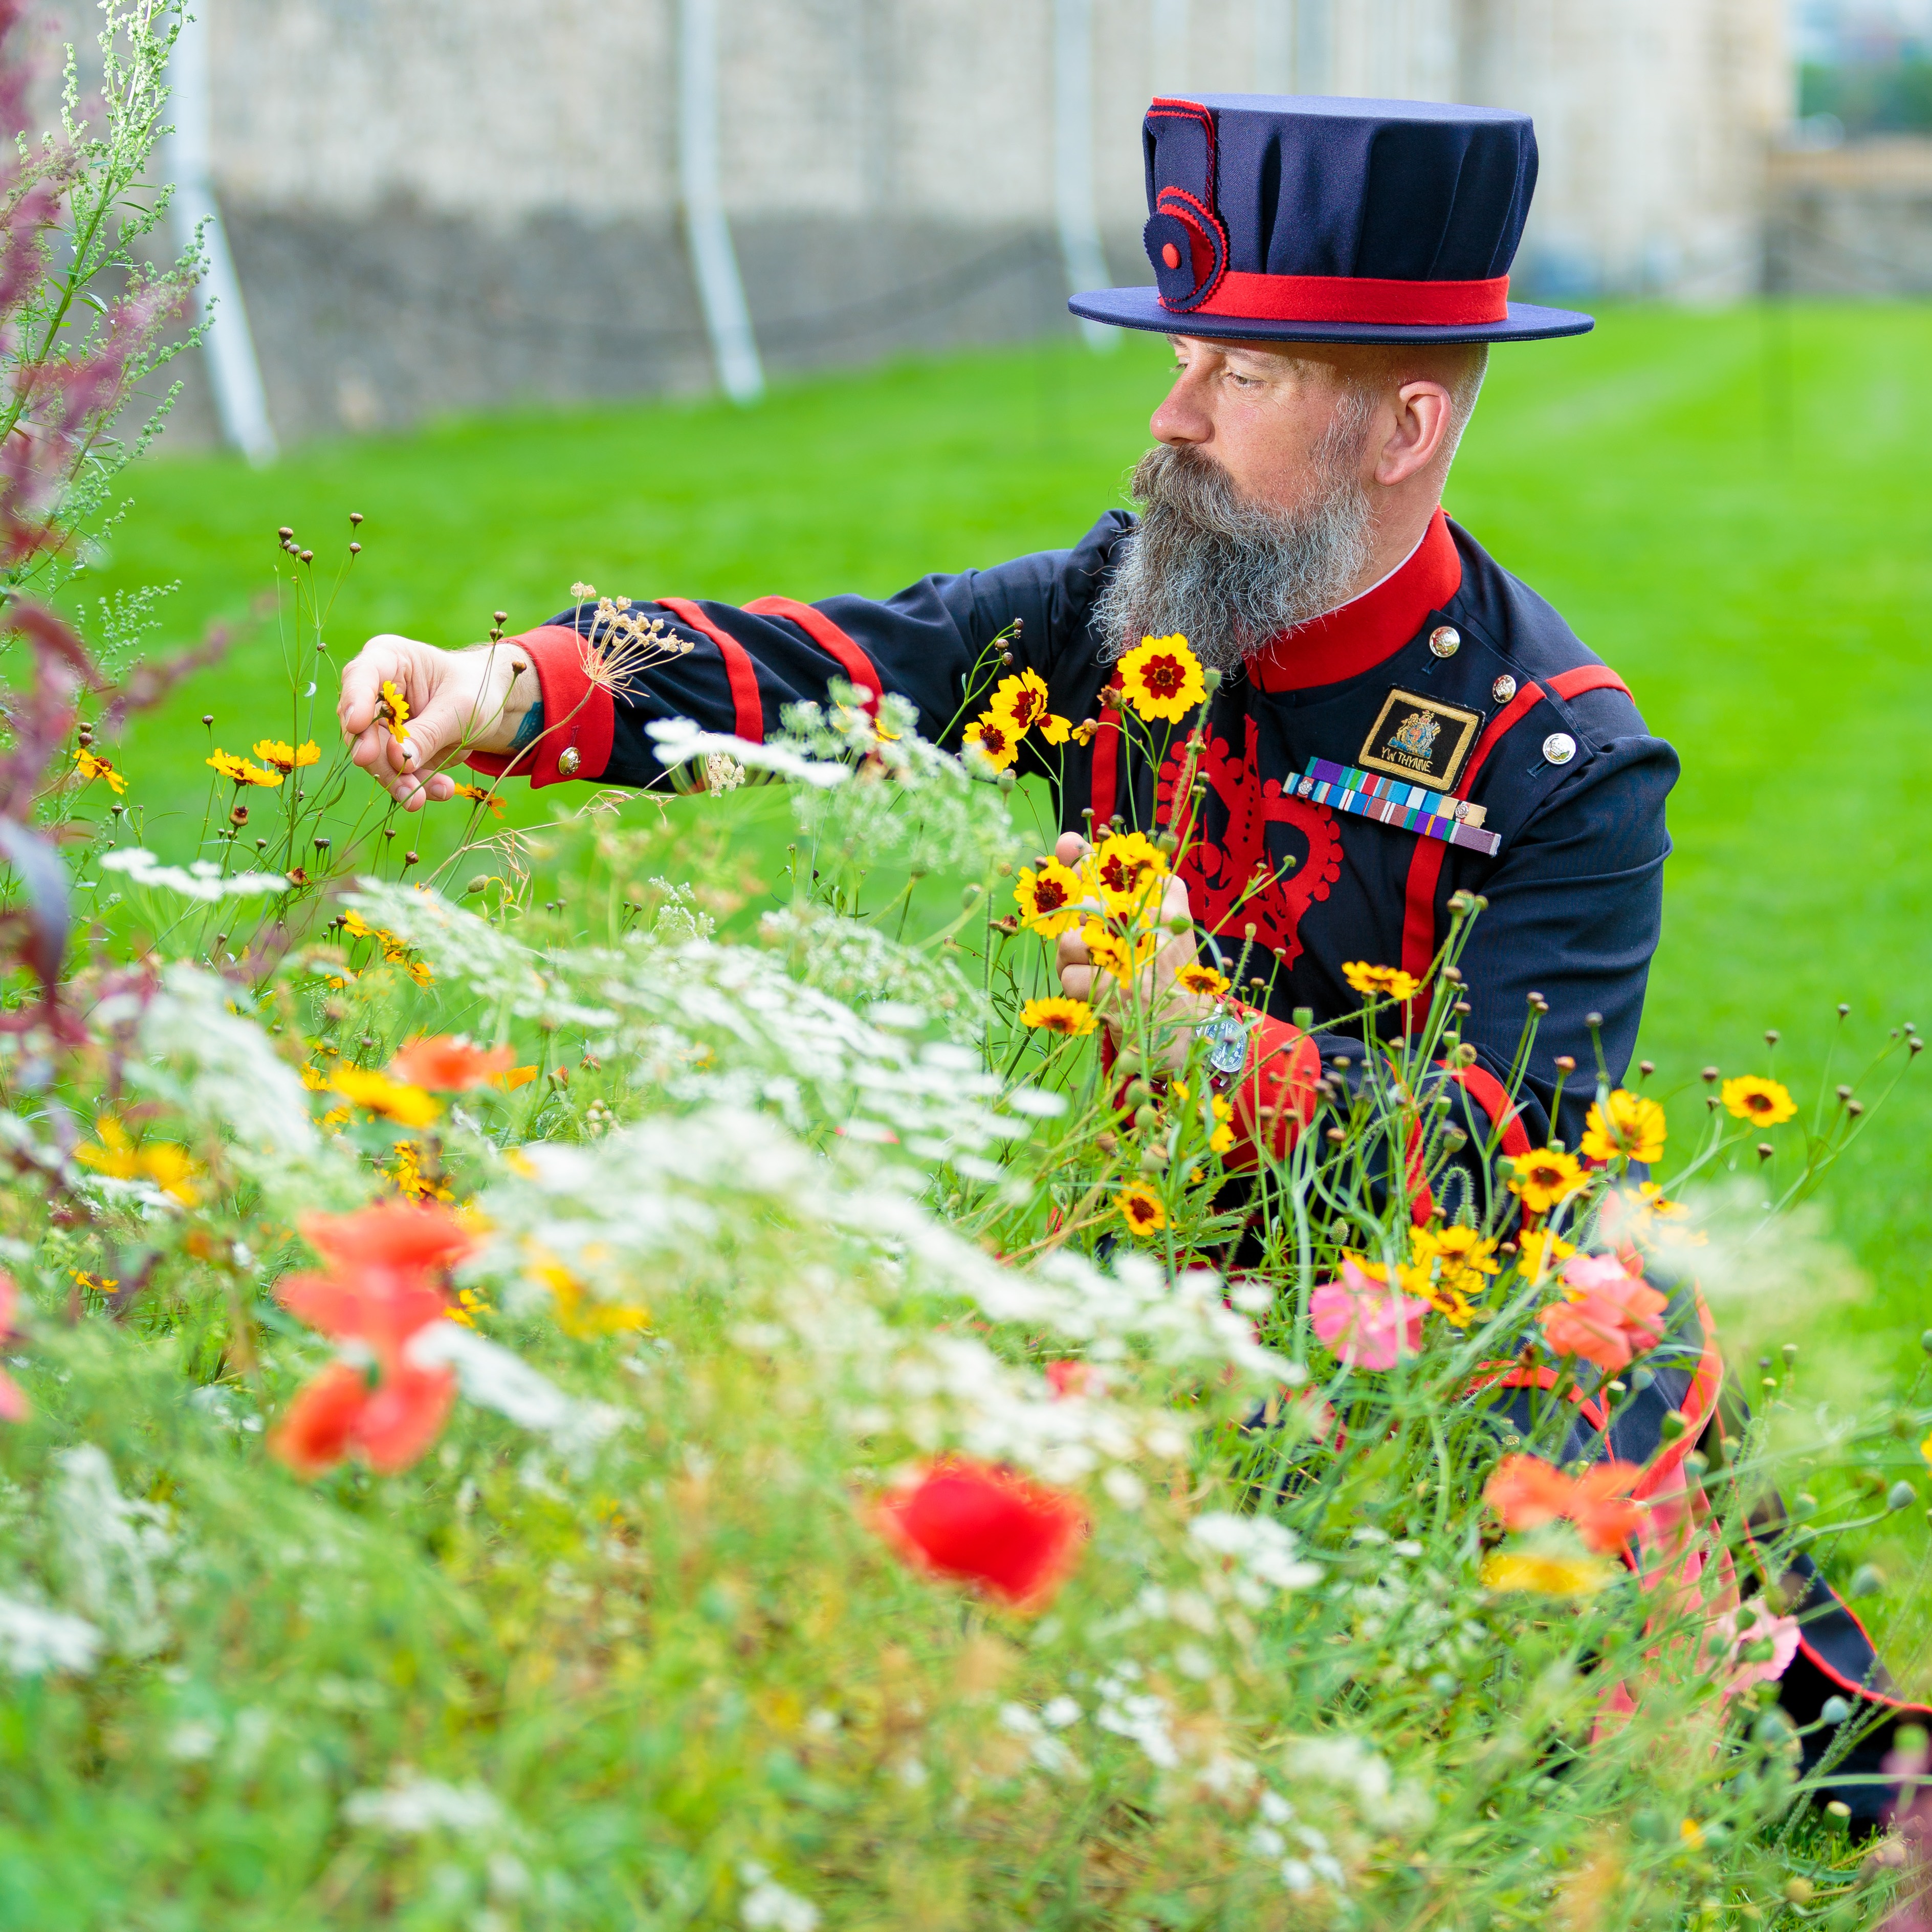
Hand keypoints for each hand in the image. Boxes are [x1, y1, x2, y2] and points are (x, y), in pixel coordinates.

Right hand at [337, 634, 536, 811]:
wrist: (491, 705)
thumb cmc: (476, 690)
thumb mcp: (461, 707)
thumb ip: (430, 731)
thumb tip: (400, 760)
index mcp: (389, 658)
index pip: (360, 676)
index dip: (355, 701)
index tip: (357, 725)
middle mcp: (375, 689)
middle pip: (360, 726)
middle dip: (378, 758)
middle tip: (398, 778)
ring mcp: (381, 722)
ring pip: (374, 756)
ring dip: (398, 780)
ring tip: (420, 799)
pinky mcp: (391, 749)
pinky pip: (395, 771)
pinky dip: (415, 786)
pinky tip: (440, 791)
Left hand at [1050, 830, 1215, 1070]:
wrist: (1178, 1030)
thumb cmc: (1152, 964)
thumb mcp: (1139, 916)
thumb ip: (1099, 873)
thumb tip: (1066, 839)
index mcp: (1168, 893)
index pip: (1109, 862)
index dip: (1082, 874)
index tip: (1086, 892)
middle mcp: (1158, 918)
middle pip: (1082, 905)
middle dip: (1077, 929)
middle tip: (1098, 948)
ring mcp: (1139, 956)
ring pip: (1069, 941)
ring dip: (1070, 962)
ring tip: (1097, 973)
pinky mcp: (1119, 992)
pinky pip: (1069, 977)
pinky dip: (1075, 989)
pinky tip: (1099, 995)